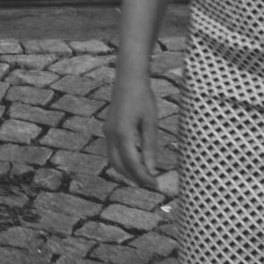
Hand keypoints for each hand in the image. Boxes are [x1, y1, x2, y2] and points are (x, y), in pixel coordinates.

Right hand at [105, 71, 164, 190]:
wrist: (128, 79)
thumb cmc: (142, 98)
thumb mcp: (151, 122)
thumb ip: (150, 147)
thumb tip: (152, 169)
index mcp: (123, 133)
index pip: (132, 163)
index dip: (143, 176)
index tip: (155, 184)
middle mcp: (111, 134)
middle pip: (119, 165)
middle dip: (134, 178)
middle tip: (151, 184)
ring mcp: (107, 132)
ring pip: (113, 160)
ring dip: (127, 171)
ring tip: (144, 176)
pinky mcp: (109, 129)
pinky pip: (113, 152)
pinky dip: (123, 162)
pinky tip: (136, 162)